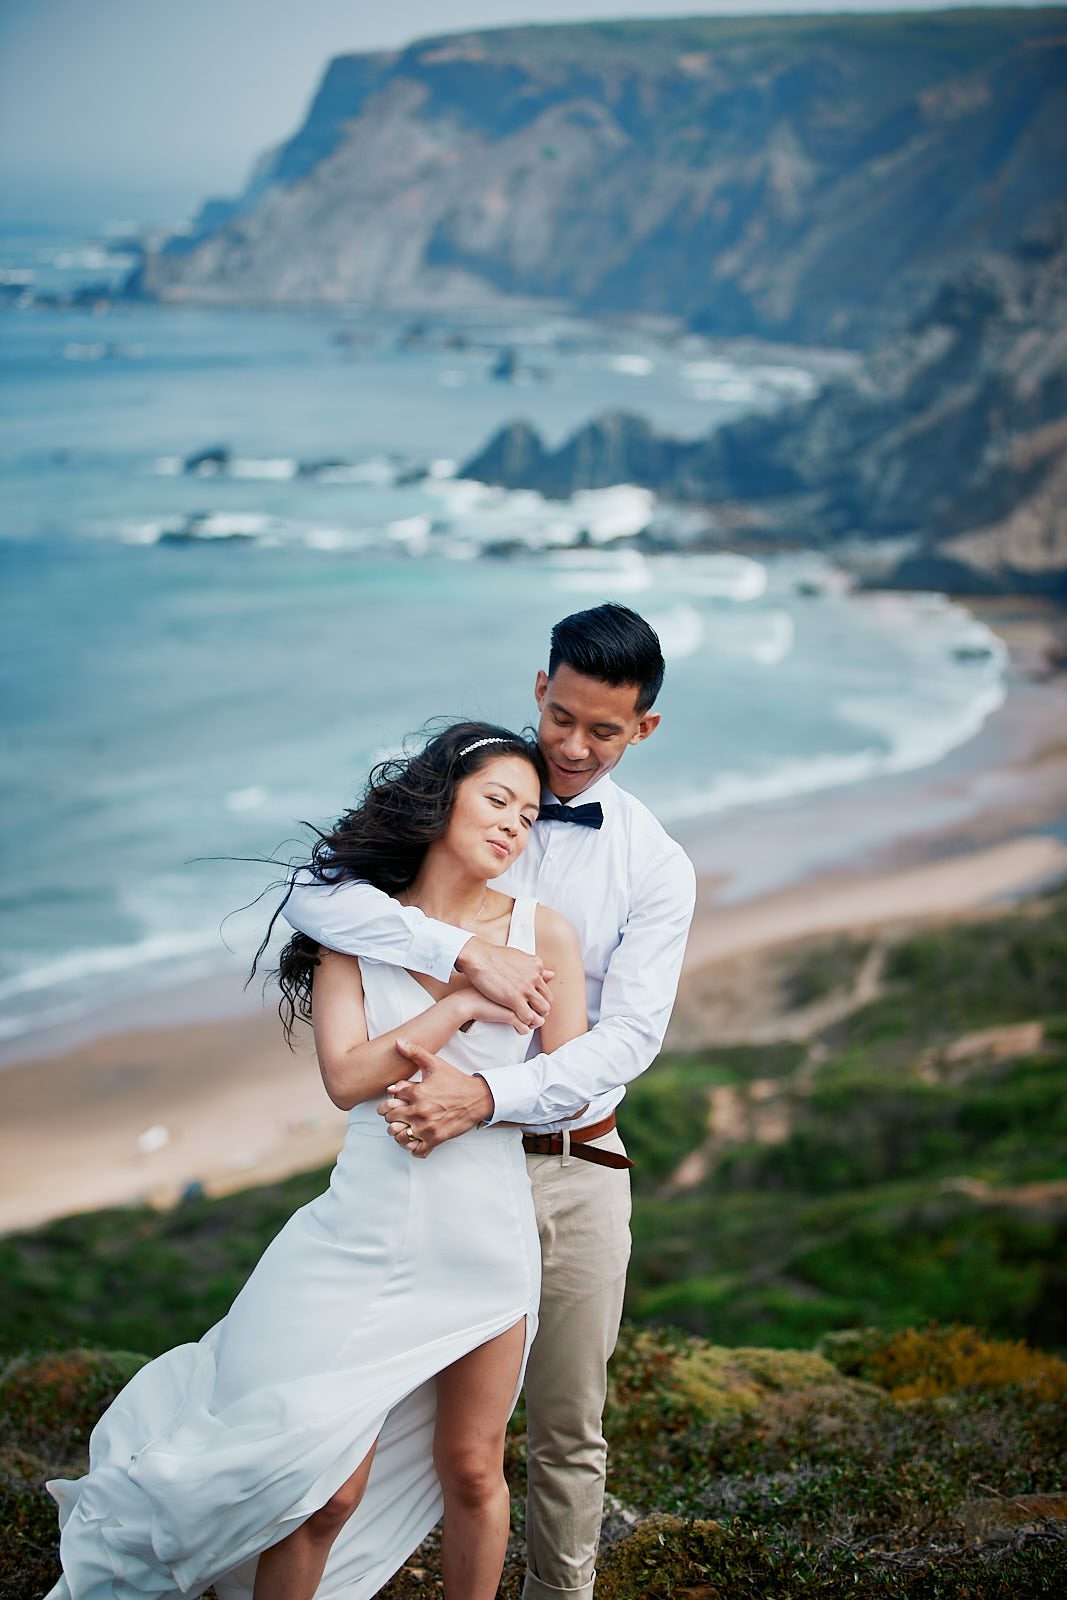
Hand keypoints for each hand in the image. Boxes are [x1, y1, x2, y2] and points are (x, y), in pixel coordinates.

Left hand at [376, 1042, 493, 1155]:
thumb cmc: (455, 1081)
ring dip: (398, 1132)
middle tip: (397, 1114)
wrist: (477, 1097)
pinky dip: (413, 1147)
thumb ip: (415, 1052)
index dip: (389, 1101)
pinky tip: (415, 1139)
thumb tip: (398, 1042)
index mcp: (417, 1092)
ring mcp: (427, 1127)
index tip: (395, 1101)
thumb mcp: (435, 1064)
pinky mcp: (436, 1138)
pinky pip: (416, 1150)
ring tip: (403, 1127)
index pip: (389, 1100)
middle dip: (391, 1116)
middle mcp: (420, 1111)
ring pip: (399, 1135)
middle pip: (390, 1118)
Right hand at [456, 937, 553, 1028]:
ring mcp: (525, 988)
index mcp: (536, 966)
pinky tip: (517, 1023)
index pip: (546, 989)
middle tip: (529, 1013)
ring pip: (542, 1010)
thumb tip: (550, 974)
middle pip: (547, 1001)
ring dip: (536, 1018)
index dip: (539, 999)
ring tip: (525, 1019)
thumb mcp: (519, 958)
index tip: (530, 1002)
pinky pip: (528, 1017)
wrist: (478, 958)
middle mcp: (534, 977)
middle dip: (540, 1010)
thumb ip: (534, 968)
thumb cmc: (493, 957)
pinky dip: (525, 1024)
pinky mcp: (514, 999)